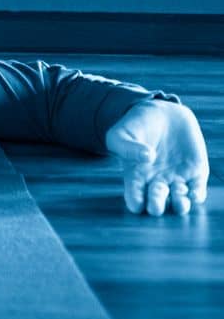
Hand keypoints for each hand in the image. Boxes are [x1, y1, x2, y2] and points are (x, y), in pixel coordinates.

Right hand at [105, 99, 209, 216]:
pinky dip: (197, 196)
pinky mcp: (195, 172)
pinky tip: (193, 192)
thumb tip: (147, 158)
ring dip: (179, 205)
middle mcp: (156, 183)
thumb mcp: (120, 133)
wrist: (161, 112)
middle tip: (156, 199)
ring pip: (179, 203)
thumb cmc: (136, 125)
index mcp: (136, 178)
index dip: (136, 203)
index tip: (137, 202)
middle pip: (158, 205)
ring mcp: (176, 179)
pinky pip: (198, 191)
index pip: (135, 199)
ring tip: (178, 195)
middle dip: (157, 206)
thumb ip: (126, 147)